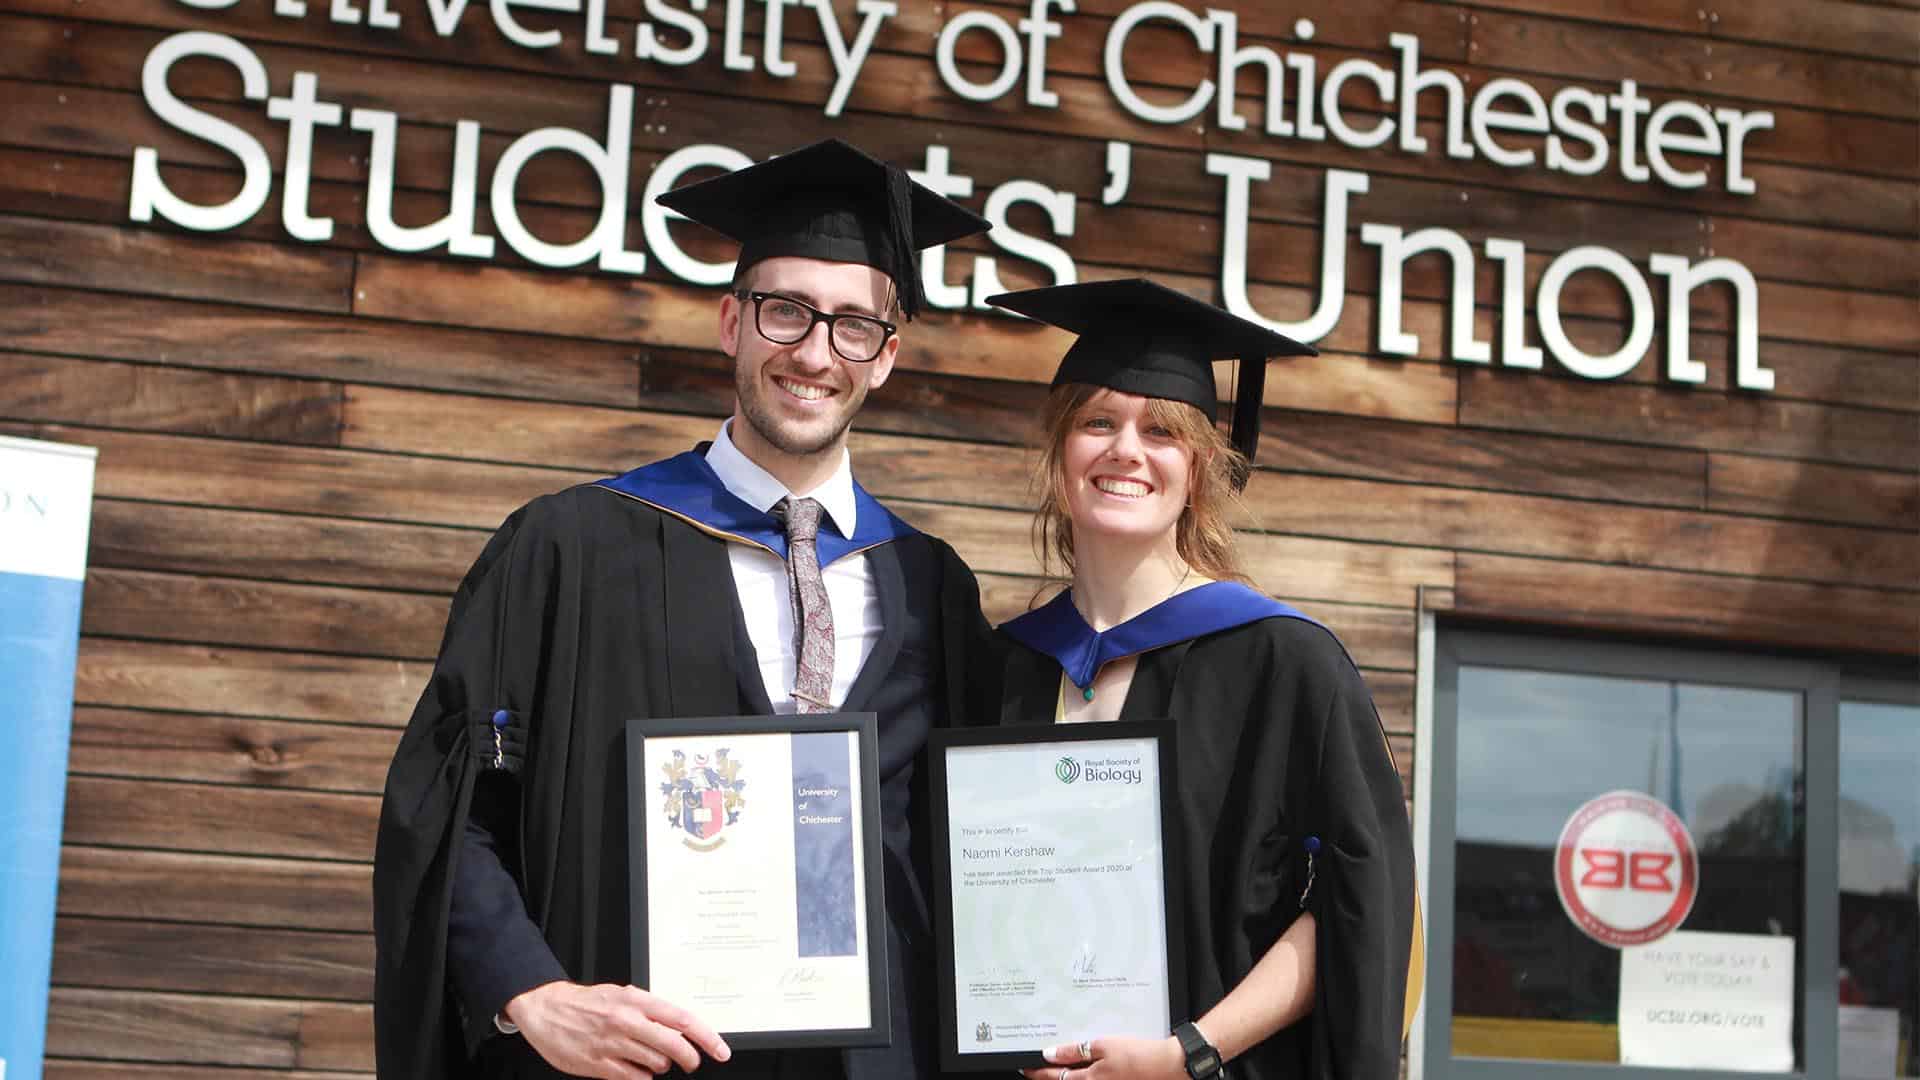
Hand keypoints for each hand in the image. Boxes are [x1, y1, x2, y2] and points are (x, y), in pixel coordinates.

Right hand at [504, 980, 731, 1078]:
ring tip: (649, 1057)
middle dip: (690, 1058)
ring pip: (657, 1064)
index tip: (721, 1050)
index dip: (707, 1037)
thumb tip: (681, 1026)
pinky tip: (635, 1068)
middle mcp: (627, 1020)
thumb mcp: (623, 996)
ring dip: (660, 1066)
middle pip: (674, 1045)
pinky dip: (641, 1076)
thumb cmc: (588, 1003)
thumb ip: (651, 1010)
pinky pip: (635, 1078)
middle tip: (692, 1063)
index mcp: (636, 1000)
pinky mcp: (599, 1064)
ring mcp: (613, 1043)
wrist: (546, 1009)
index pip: (682, 1019)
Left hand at [1020, 1035, 1185, 1079]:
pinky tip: (1086, 1067)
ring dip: (1067, 1076)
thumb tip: (1050, 1053)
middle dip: (1049, 1077)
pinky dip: (1084, 1075)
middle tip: (1036, 1068)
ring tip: (1059, 1066)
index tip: (1027, 1067)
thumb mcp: (1103, 1046)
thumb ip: (1074, 1051)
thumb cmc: (1139, 1056)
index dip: (1038, 1072)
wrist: (1168, 1066)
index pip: (1054, 1078)